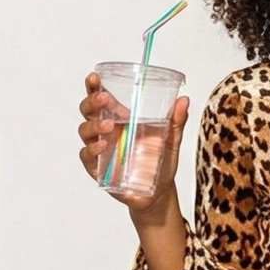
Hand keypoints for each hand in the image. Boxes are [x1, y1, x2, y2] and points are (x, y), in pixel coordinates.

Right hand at [78, 72, 189, 213]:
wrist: (160, 192)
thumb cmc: (161, 161)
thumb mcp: (172, 139)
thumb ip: (176, 121)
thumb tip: (184, 100)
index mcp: (121, 118)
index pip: (102, 97)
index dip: (95, 86)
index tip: (94, 76)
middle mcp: (107, 131)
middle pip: (89, 110)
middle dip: (92, 101)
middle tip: (104, 99)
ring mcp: (101, 149)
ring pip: (85, 131)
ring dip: (93, 125)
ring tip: (109, 126)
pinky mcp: (98, 168)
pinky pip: (87, 156)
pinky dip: (91, 150)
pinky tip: (101, 146)